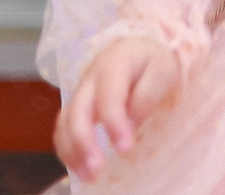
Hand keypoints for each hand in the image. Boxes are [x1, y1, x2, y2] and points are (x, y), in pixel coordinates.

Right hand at [55, 36, 181, 179]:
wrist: (139, 48)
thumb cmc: (153, 62)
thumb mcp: (161, 71)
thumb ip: (146, 95)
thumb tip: (130, 123)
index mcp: (113, 64)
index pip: (109, 95)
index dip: (113, 123)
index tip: (124, 149)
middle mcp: (90, 78)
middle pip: (77, 110)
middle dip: (83, 142)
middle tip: (96, 170)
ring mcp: (81, 92)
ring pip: (65, 121)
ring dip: (72, 150)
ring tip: (87, 176)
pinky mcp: (77, 105)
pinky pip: (63, 127)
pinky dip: (66, 149)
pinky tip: (78, 168)